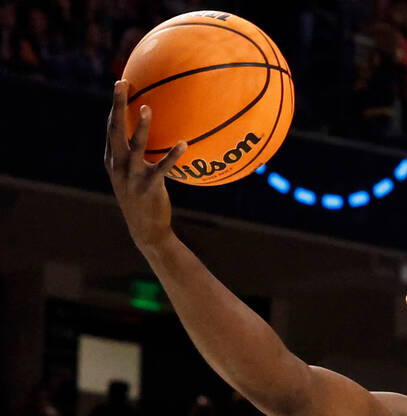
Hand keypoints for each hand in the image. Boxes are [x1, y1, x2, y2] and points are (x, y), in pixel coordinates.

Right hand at [104, 79, 187, 251]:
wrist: (146, 229)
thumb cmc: (143, 198)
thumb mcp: (135, 174)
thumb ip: (138, 155)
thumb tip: (154, 134)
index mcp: (112, 159)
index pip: (110, 128)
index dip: (114, 106)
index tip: (120, 84)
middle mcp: (117, 165)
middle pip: (114, 129)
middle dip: (116, 105)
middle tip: (121, 83)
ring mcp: (131, 176)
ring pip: (134, 145)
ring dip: (139, 126)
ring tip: (146, 108)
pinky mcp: (148, 186)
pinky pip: (162, 167)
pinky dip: (173, 155)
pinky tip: (184, 144)